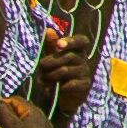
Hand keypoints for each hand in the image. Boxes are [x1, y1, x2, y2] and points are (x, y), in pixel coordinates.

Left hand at [25, 7, 103, 127]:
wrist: (64, 98)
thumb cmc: (57, 74)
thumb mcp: (54, 59)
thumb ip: (51, 45)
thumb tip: (48, 29)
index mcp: (77, 52)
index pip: (81, 41)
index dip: (71, 41)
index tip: (58, 45)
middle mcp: (83, 61)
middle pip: (69, 56)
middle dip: (52, 61)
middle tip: (41, 66)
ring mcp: (85, 74)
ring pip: (66, 70)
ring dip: (51, 75)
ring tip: (42, 80)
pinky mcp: (84, 86)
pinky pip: (71, 84)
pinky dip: (59, 87)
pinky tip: (53, 89)